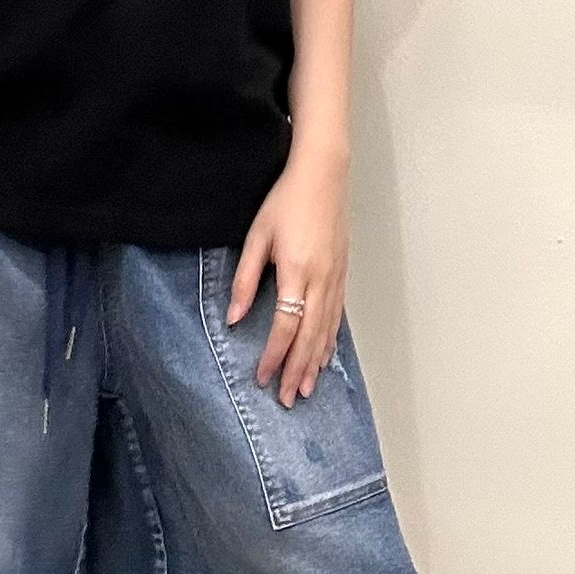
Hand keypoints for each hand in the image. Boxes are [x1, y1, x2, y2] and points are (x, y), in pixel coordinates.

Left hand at [226, 152, 349, 406]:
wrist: (323, 174)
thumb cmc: (286, 201)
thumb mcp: (256, 237)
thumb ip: (244, 279)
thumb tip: (232, 317)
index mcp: (296, 272)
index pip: (285, 326)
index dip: (274, 356)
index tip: (263, 378)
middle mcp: (321, 280)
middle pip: (309, 337)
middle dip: (297, 371)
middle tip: (288, 399)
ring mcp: (335, 278)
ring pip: (327, 330)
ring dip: (316, 363)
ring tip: (307, 389)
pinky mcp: (342, 273)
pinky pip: (337, 316)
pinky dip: (329, 341)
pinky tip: (323, 356)